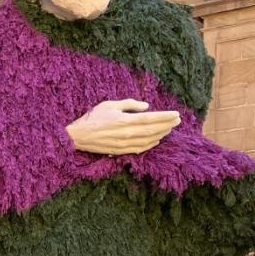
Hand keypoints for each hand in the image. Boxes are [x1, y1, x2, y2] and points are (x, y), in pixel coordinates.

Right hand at [66, 99, 180, 154]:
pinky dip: (150, 145)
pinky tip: (156, 140)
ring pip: (148, 141)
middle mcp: (126, 133)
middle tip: (177, 121)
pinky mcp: (120, 151)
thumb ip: (129, 104)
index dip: (165, 117)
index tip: (176, 114)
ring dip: (161, 135)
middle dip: (167, 125)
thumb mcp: (109, 104)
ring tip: (169, 129)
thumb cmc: (92, 117)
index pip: (150, 118)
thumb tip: (146, 107)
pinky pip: (139, 149)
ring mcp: (123, 144)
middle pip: (152, 130)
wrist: (77, 136)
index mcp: (124, 120)